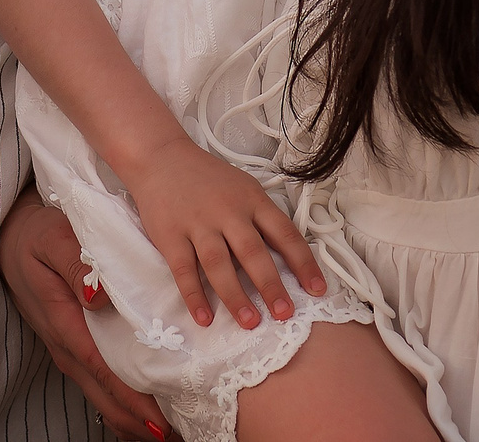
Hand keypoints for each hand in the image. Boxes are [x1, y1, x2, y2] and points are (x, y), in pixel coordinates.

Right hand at [0, 189, 169, 441]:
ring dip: (133, 417)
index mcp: (65, 324)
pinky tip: (145, 412)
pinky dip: (123, 402)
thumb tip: (98, 296)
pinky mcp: (76, 347)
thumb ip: (76, 264)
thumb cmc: (36, 237)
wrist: (8, 240)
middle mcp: (68, 347)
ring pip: (103, 395)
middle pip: (105, 396)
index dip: (132, 398)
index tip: (161, 419)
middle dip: (138, 420)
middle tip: (176, 435)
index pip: (103, 370)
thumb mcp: (53, 238)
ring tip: (169, 432)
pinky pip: (101, 383)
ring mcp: (71, 350)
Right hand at [124, 135, 324, 333]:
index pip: (284, 233)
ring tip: (250, 322)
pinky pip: (184, 270)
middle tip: (284, 314)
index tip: (317, 290)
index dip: (303, 263)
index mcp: (252, 200)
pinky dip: (194, 296)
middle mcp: (228, 212)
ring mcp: (198, 224)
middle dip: (270, 285)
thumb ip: (263, 218)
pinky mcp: (170, 236)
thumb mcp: (244, 188)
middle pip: (252, 252)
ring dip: (235, 296)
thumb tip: (290, 258)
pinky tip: (204, 318)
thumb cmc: (208, 179)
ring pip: (219, 264)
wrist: (161, 157)